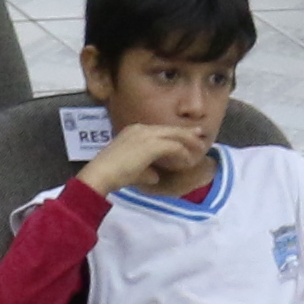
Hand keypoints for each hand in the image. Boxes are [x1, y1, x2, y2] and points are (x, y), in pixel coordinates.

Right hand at [80, 118, 195, 195]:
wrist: (102, 173)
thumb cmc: (113, 174)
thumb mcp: (132, 170)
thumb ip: (145, 170)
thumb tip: (155, 175)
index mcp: (134, 130)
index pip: (160, 129)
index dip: (175, 133)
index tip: (188, 137)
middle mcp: (141, 128)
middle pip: (170, 128)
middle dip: (187, 132)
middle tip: (201, 135)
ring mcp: (146, 134)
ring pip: (175, 135)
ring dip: (189, 143)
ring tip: (200, 149)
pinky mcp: (152, 144)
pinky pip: (174, 147)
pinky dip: (183, 154)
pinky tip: (188, 162)